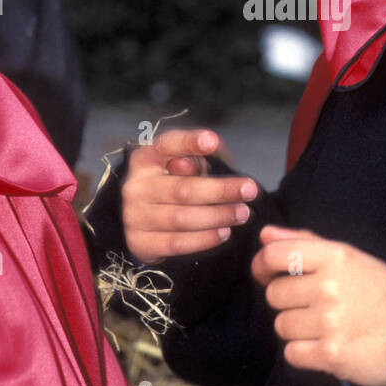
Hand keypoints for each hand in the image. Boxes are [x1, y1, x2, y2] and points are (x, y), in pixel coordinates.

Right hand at [121, 129, 257, 264]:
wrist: (141, 220)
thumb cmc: (171, 184)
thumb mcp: (181, 165)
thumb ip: (196, 158)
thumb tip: (203, 155)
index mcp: (145, 159)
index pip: (166, 146)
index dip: (188, 143)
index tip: (212, 141)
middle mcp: (135, 186)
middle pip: (182, 189)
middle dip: (221, 190)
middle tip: (250, 190)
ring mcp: (134, 216)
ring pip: (181, 218)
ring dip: (217, 216)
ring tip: (242, 213)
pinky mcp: (139, 243)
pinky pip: (176, 243)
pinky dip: (203, 239)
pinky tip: (224, 233)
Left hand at [252, 225, 385, 385]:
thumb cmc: (383, 293)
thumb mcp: (350, 258)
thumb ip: (305, 243)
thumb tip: (266, 235)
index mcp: (335, 257)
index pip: (275, 255)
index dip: (262, 265)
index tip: (267, 274)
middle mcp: (330, 286)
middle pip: (275, 294)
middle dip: (289, 302)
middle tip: (315, 305)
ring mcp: (330, 321)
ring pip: (282, 326)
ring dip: (298, 330)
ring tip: (326, 327)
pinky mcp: (331, 354)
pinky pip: (292, 353)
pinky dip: (305, 353)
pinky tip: (326, 346)